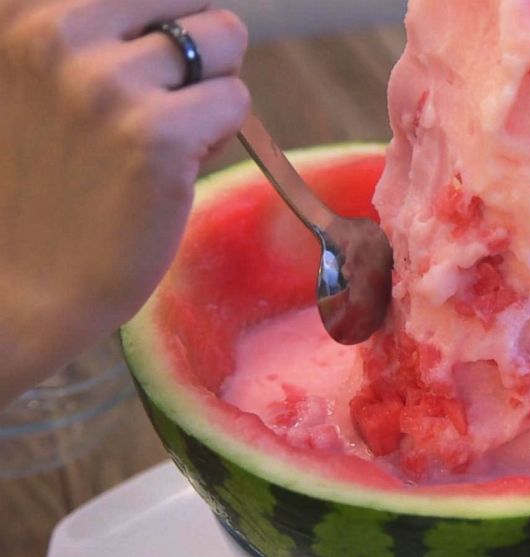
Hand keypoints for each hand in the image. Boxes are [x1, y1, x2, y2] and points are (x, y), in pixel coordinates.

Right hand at [0, 0, 249, 401]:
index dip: (158, 26)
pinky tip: (175, 168)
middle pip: (195, 0)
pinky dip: (223, 134)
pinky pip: (237, 100)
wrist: (22, 285)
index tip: (138, 66)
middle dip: (196, 52)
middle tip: (156, 108)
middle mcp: (57, 31)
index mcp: (24, 10)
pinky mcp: (156, 135)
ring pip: (226, 40)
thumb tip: (187, 11)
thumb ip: (92, 29)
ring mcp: (106, 83)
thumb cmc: (43, 179)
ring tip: (164, 137)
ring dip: (212, 91)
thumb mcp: (34, 75)